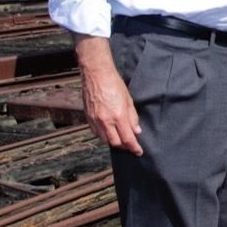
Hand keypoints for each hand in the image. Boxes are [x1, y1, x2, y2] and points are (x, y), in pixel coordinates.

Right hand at [74, 35, 142, 154]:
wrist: (97, 74)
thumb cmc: (114, 84)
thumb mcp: (129, 100)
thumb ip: (133, 118)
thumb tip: (136, 131)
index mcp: (118, 116)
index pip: (128, 139)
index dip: (134, 148)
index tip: (138, 152)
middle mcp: (106, 121)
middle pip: (116, 143)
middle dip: (124, 146)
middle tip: (130, 145)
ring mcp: (95, 120)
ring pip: (104, 139)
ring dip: (113, 141)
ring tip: (120, 137)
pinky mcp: (88, 117)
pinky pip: (96, 132)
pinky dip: (103, 135)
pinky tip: (109, 130)